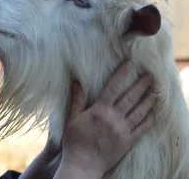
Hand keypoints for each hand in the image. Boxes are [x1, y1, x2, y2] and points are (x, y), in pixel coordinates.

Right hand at [55, 60, 155, 178]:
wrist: (83, 164)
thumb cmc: (75, 141)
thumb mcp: (72, 118)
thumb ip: (77, 99)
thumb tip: (77, 81)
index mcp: (100, 110)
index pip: (113, 87)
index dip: (122, 74)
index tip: (130, 64)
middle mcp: (114, 118)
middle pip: (131, 97)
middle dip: (141, 85)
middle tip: (150, 75)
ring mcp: (123, 130)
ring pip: (140, 111)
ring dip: (148, 99)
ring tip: (155, 90)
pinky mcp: (128, 141)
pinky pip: (142, 128)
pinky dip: (149, 119)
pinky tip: (154, 112)